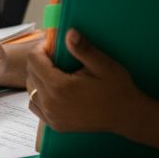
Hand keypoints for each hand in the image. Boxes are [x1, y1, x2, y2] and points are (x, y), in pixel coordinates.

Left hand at [26, 29, 144, 134]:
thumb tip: (68, 33)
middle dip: (39, 62)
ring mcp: (52, 116)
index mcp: (59, 87)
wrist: (127, 116)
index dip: (41, 49)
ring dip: (38, 78)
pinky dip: (40, 95)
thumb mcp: (103, 65)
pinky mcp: (56, 124)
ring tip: (56, 73)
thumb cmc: (117, 90)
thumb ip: (83, 49)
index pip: (34, 60)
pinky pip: (35, 106)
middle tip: (56, 57)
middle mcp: (51, 103)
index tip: (51, 46)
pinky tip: (54, 90)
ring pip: (31, 90)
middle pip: (31, 74)